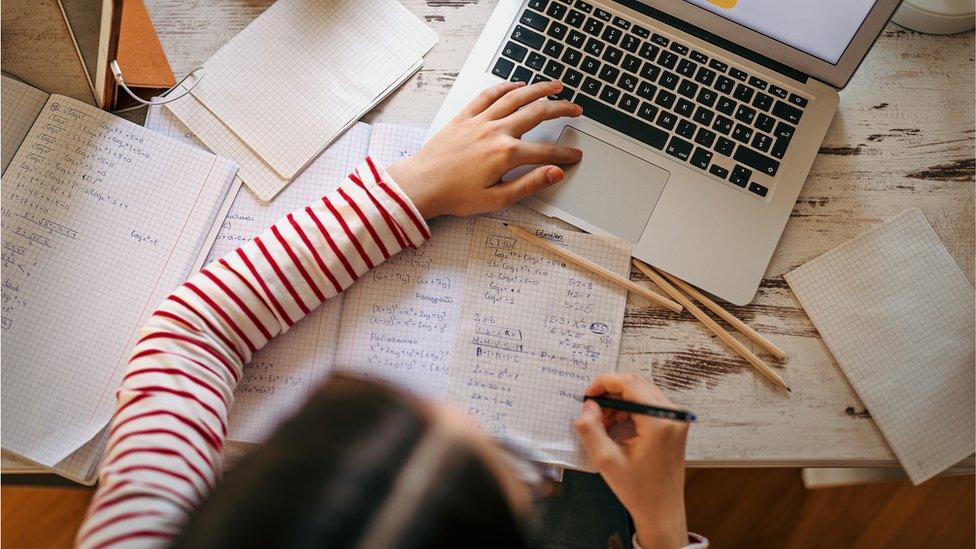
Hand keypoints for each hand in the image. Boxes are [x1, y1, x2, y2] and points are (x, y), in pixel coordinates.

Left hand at [387, 80, 582, 217]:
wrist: (422, 184)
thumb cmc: (455, 195)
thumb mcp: (497, 199)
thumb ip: (530, 184)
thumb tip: (555, 173)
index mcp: (506, 154)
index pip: (545, 151)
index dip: (564, 153)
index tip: (575, 155)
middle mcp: (496, 131)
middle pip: (536, 113)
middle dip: (561, 109)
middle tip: (576, 109)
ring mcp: (480, 120)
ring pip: (516, 97)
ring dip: (539, 89)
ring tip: (555, 85)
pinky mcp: (465, 116)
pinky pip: (488, 95)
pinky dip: (505, 87)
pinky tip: (517, 85)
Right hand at [575, 373, 689, 548]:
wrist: (661, 510)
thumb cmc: (637, 490)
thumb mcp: (605, 460)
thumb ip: (590, 428)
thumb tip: (587, 405)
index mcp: (659, 422)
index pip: (629, 384)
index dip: (604, 383)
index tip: (587, 396)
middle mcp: (672, 415)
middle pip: (636, 384)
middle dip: (610, 393)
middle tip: (592, 411)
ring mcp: (676, 419)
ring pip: (641, 392)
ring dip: (619, 401)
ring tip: (603, 422)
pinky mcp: (674, 424)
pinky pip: (648, 403)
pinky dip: (629, 408)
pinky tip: (616, 425)